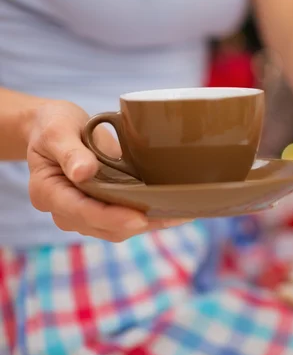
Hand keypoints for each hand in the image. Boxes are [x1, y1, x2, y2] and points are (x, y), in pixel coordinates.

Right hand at [26, 101, 189, 241]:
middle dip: (138, 223)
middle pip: (104, 226)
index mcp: (48, 192)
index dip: (111, 217)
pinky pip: (125, 219)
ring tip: (182, 213)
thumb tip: (84, 173)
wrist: (53, 128)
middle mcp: (65, 210)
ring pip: (118, 229)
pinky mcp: (102, 207)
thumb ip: (69, 151)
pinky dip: (149, 217)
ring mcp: (85, 212)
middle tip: (174, 214)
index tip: (138, 218)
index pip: (81, 211)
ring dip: (150, 224)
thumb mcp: (56, 130)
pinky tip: (175, 210)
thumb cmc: (53, 126)